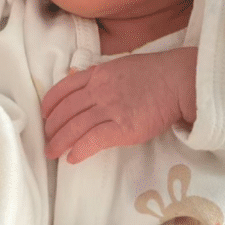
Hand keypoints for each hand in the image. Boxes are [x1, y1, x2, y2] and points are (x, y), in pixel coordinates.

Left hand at [41, 48, 196, 163]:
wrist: (180, 80)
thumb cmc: (157, 73)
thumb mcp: (122, 66)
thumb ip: (102, 75)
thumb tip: (84, 81)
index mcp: (98, 74)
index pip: (64, 89)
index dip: (50, 104)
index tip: (44, 115)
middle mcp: (100, 90)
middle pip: (65, 111)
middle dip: (51, 127)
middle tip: (46, 140)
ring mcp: (111, 108)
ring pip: (75, 127)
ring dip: (59, 142)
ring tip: (52, 153)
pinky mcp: (124, 127)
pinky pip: (94, 140)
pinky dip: (80, 150)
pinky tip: (72, 158)